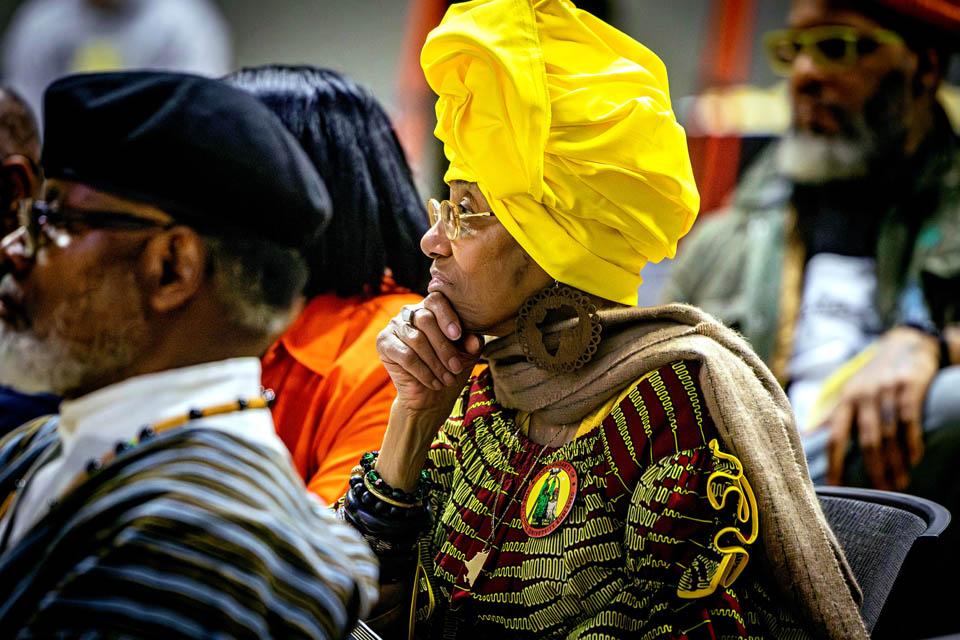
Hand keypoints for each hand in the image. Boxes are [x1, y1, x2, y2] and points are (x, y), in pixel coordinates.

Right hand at [377, 292, 483, 417]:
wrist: (431, 396)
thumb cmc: (450, 368)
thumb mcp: (467, 353)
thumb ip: (472, 342)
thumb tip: (475, 340)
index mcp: (430, 308)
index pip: (436, 299)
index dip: (447, 316)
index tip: (458, 336)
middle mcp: (410, 312)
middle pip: (426, 320)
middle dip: (444, 347)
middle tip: (456, 368)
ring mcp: (394, 325)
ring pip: (416, 339)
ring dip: (435, 362)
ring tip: (447, 379)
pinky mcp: (384, 342)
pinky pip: (405, 355)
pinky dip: (423, 371)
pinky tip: (433, 382)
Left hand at [825, 327, 939, 489]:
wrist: (904, 344)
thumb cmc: (872, 376)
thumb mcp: (849, 391)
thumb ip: (832, 414)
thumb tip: (807, 434)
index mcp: (844, 400)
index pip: (836, 436)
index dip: (835, 463)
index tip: (836, 487)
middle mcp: (862, 395)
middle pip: (867, 440)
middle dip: (874, 469)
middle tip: (882, 492)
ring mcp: (886, 390)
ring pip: (889, 434)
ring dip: (895, 462)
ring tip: (899, 483)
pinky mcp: (909, 386)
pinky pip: (909, 419)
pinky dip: (912, 442)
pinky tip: (914, 460)